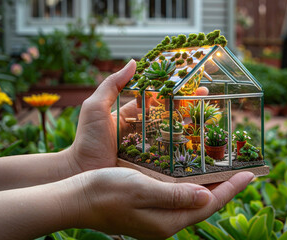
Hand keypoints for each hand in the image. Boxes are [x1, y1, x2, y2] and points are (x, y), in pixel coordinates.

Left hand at [67, 59, 208, 172]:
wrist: (80, 172)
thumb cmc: (86, 140)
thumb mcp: (95, 107)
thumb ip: (112, 85)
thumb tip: (133, 61)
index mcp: (131, 113)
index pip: (156, 98)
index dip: (172, 90)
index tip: (189, 82)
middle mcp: (142, 128)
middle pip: (168, 114)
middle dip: (186, 106)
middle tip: (205, 99)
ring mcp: (147, 146)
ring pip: (171, 133)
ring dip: (188, 125)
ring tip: (206, 118)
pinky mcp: (149, 163)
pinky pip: (167, 154)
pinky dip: (181, 148)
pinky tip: (196, 144)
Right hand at [69, 168, 253, 239]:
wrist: (78, 198)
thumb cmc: (106, 192)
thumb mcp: (140, 190)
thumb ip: (173, 196)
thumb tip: (204, 198)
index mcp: (167, 221)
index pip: (208, 205)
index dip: (231, 189)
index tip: (251, 174)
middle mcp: (166, 223)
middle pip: (204, 205)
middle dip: (225, 189)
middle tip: (243, 172)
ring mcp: (157, 217)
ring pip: (192, 202)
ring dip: (209, 187)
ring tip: (224, 172)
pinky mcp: (149, 209)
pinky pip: (179, 198)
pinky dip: (191, 187)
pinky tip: (192, 176)